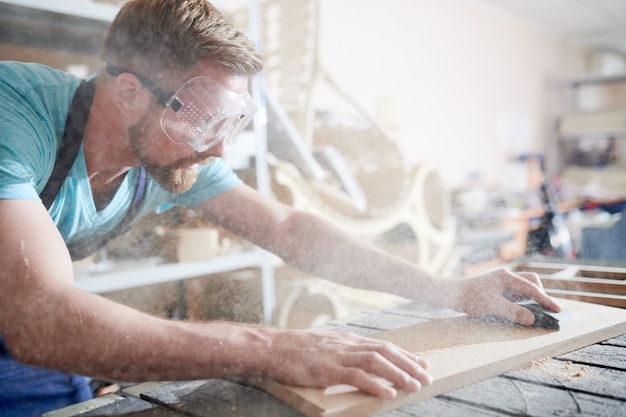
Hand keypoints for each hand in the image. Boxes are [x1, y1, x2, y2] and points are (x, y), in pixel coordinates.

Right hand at [261, 329, 431, 398]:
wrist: (271, 347)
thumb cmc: (294, 349)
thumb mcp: (323, 346)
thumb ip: (342, 352)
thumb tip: (357, 362)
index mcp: (346, 340)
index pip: (382, 345)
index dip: (404, 354)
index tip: (421, 362)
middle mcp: (346, 345)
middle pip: (385, 351)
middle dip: (409, 363)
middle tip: (427, 375)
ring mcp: (338, 356)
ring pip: (376, 362)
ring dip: (398, 373)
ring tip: (415, 385)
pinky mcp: (328, 370)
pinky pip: (356, 376)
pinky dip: (375, 384)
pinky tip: (389, 393)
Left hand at [446, 268, 561, 324]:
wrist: (452, 294)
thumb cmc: (471, 299)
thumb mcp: (493, 307)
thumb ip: (514, 312)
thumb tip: (532, 318)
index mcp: (507, 278)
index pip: (532, 289)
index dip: (546, 300)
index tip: (558, 310)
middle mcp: (506, 277)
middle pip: (531, 281)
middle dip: (540, 295)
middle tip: (545, 310)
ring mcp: (501, 281)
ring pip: (523, 287)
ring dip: (531, 298)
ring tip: (534, 312)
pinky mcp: (496, 288)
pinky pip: (515, 292)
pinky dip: (521, 300)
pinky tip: (519, 310)